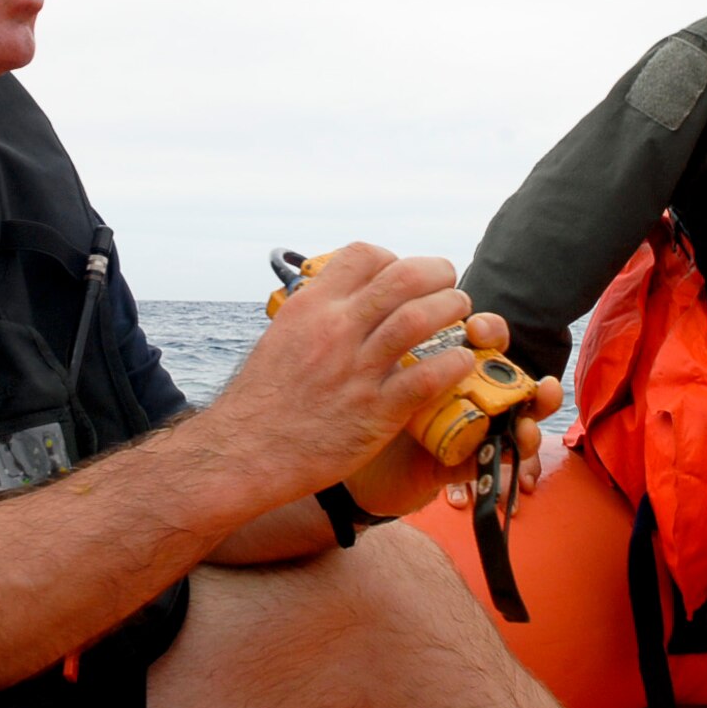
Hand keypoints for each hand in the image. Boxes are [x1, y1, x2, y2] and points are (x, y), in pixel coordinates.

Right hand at [208, 243, 480, 504]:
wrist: (245, 452)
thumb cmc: (264, 398)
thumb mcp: (283, 334)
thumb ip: (318, 311)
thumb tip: (348, 294)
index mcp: (312, 307)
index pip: (365, 255)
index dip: (394, 258)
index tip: (404, 275)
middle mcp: (335, 330)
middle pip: (403, 277)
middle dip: (437, 274)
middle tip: (448, 284)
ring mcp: (356, 371)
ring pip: (419, 319)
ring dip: (451, 310)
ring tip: (461, 313)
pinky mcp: (374, 413)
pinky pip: (426, 377)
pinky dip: (453, 363)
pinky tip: (461, 361)